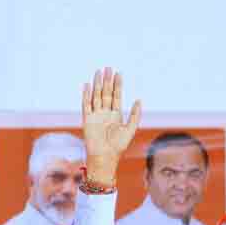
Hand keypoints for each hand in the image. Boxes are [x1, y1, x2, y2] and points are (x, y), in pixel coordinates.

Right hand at [79, 67, 141, 185]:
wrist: (104, 157)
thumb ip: (135, 115)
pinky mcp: (87, 119)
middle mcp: (105, 113)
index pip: (117, 96)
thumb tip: (139, 99)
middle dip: (107, 80)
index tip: (118, 73)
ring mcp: (96, 115)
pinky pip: (86, 105)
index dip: (118, 85)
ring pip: (97, 96)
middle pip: (106, 93)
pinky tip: (87, 85)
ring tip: (99, 72)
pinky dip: (86, 95)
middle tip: (108, 67)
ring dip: (98, 84)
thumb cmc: (118, 146)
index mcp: (116, 115)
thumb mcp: (130, 129)